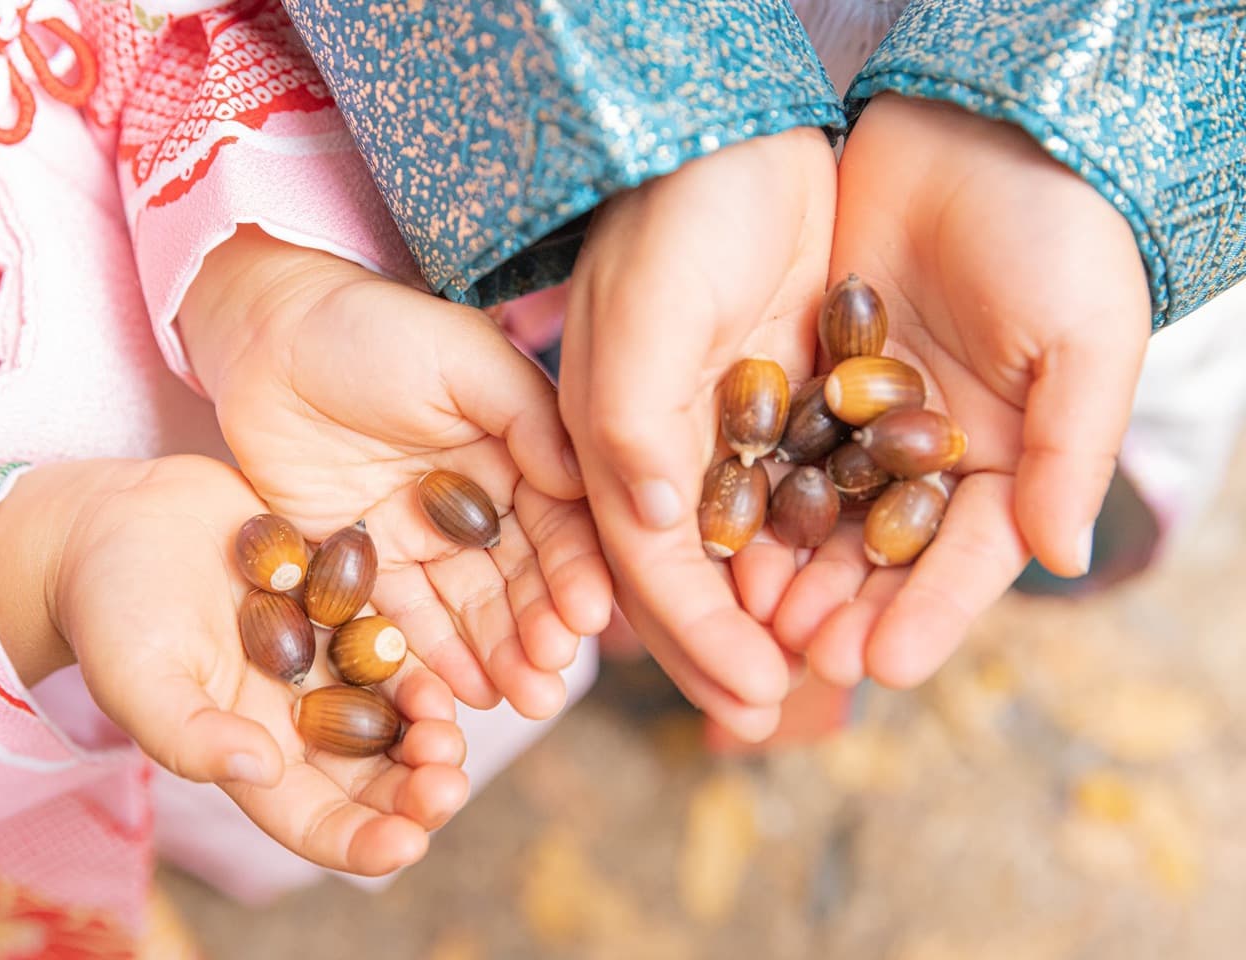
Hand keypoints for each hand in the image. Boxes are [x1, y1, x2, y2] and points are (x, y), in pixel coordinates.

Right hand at [0, 456, 470, 876]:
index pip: (315, 820)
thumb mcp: (138, 676)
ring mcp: (326, 660)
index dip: (364, 842)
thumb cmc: (111, 609)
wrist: (121, 519)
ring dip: (430, 729)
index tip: (407, 843)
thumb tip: (261, 769)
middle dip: (417, 791)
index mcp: (250, 751)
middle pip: (374, 775)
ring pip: (397, 712)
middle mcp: (299, 715)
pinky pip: (398, 642)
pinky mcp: (344, 603)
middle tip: (448, 783)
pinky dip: (422, 661)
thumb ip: (189, 734)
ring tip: (446, 728)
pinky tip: (438, 665)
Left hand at [178, 230, 611, 719]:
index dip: (573, 570)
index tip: (585, 618)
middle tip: (552, 680)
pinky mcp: (363, 559)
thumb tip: (584, 482)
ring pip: (468, 607)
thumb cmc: (372, 326)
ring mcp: (419, 535)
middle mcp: (477, 501)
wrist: (266, 331)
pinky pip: (402, 617)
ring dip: (498, 656)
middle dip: (539, 630)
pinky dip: (433, 657)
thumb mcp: (464, 356)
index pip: (557, 521)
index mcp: (515, 451)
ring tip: (523, 701)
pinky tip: (463, 694)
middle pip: (518, 577)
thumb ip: (529, 415)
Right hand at [560, 130, 838, 739]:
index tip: (752, 696)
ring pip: (752, 546)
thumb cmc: (673, 216)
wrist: (736, 136)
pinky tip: (857, 585)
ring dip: (784, 611)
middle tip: (780, 715)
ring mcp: (726, 429)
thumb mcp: (642, 316)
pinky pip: (804, 492)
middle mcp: (666, 449)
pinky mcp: (784, 401)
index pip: (650, 566)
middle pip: (697, 574)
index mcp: (613, 444)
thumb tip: (652, 527)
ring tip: (828, 672)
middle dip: (732, 648)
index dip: (696, 638)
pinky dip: (824, 544)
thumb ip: (629, 425)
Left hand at [763, 95, 1149, 687]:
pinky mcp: (808, 376)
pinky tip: (719, 531)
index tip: (886, 665)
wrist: (981, 135)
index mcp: (1007, 462)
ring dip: (788, 566)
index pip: (966, 558)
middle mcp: (929, 455)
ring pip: (821, 512)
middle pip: (882, 554)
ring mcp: (863, 419)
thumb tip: (1060, 558)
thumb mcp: (1084, 337)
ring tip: (751, 613)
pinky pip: (777, 444)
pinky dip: (753, 489)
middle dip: (843, 607)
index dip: (929, 613)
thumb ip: (1071, 450)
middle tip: (798, 655)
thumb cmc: (1059, 234)